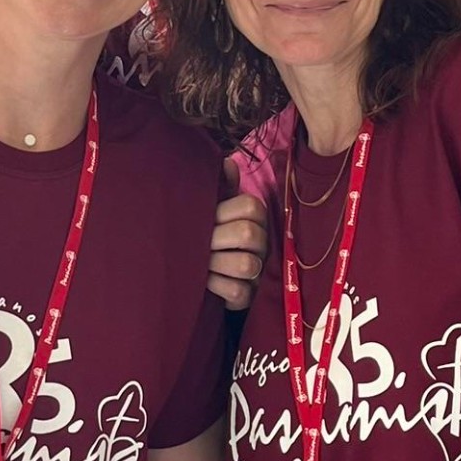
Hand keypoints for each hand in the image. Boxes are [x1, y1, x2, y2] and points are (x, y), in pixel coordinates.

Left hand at [206, 163, 267, 308]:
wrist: (199, 273)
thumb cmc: (207, 233)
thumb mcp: (211, 207)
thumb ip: (219, 186)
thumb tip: (226, 163)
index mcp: (253, 217)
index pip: (250, 206)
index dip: (223, 213)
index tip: (206, 219)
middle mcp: (261, 242)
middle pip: (248, 234)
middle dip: (216, 239)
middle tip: (199, 243)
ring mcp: (258, 270)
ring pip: (246, 264)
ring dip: (217, 264)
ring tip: (202, 263)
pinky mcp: (248, 297)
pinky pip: (238, 291)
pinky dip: (217, 286)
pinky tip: (206, 282)